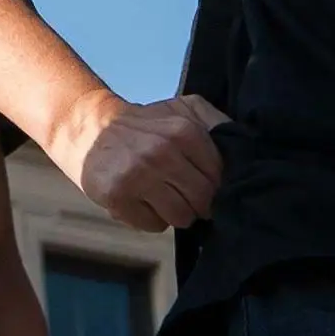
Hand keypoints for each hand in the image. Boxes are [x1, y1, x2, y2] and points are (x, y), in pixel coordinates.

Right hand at [51, 89, 227, 230]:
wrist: (89, 128)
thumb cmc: (145, 125)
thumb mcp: (182, 110)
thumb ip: (216, 124)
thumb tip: (246, 150)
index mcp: (184, 132)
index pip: (220, 178)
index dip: (213, 185)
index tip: (200, 182)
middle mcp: (163, 153)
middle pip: (202, 201)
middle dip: (196, 202)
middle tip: (181, 192)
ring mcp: (139, 176)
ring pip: (181, 217)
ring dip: (174, 212)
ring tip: (159, 196)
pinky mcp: (118, 196)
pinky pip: (154, 226)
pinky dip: (150, 218)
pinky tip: (140, 200)